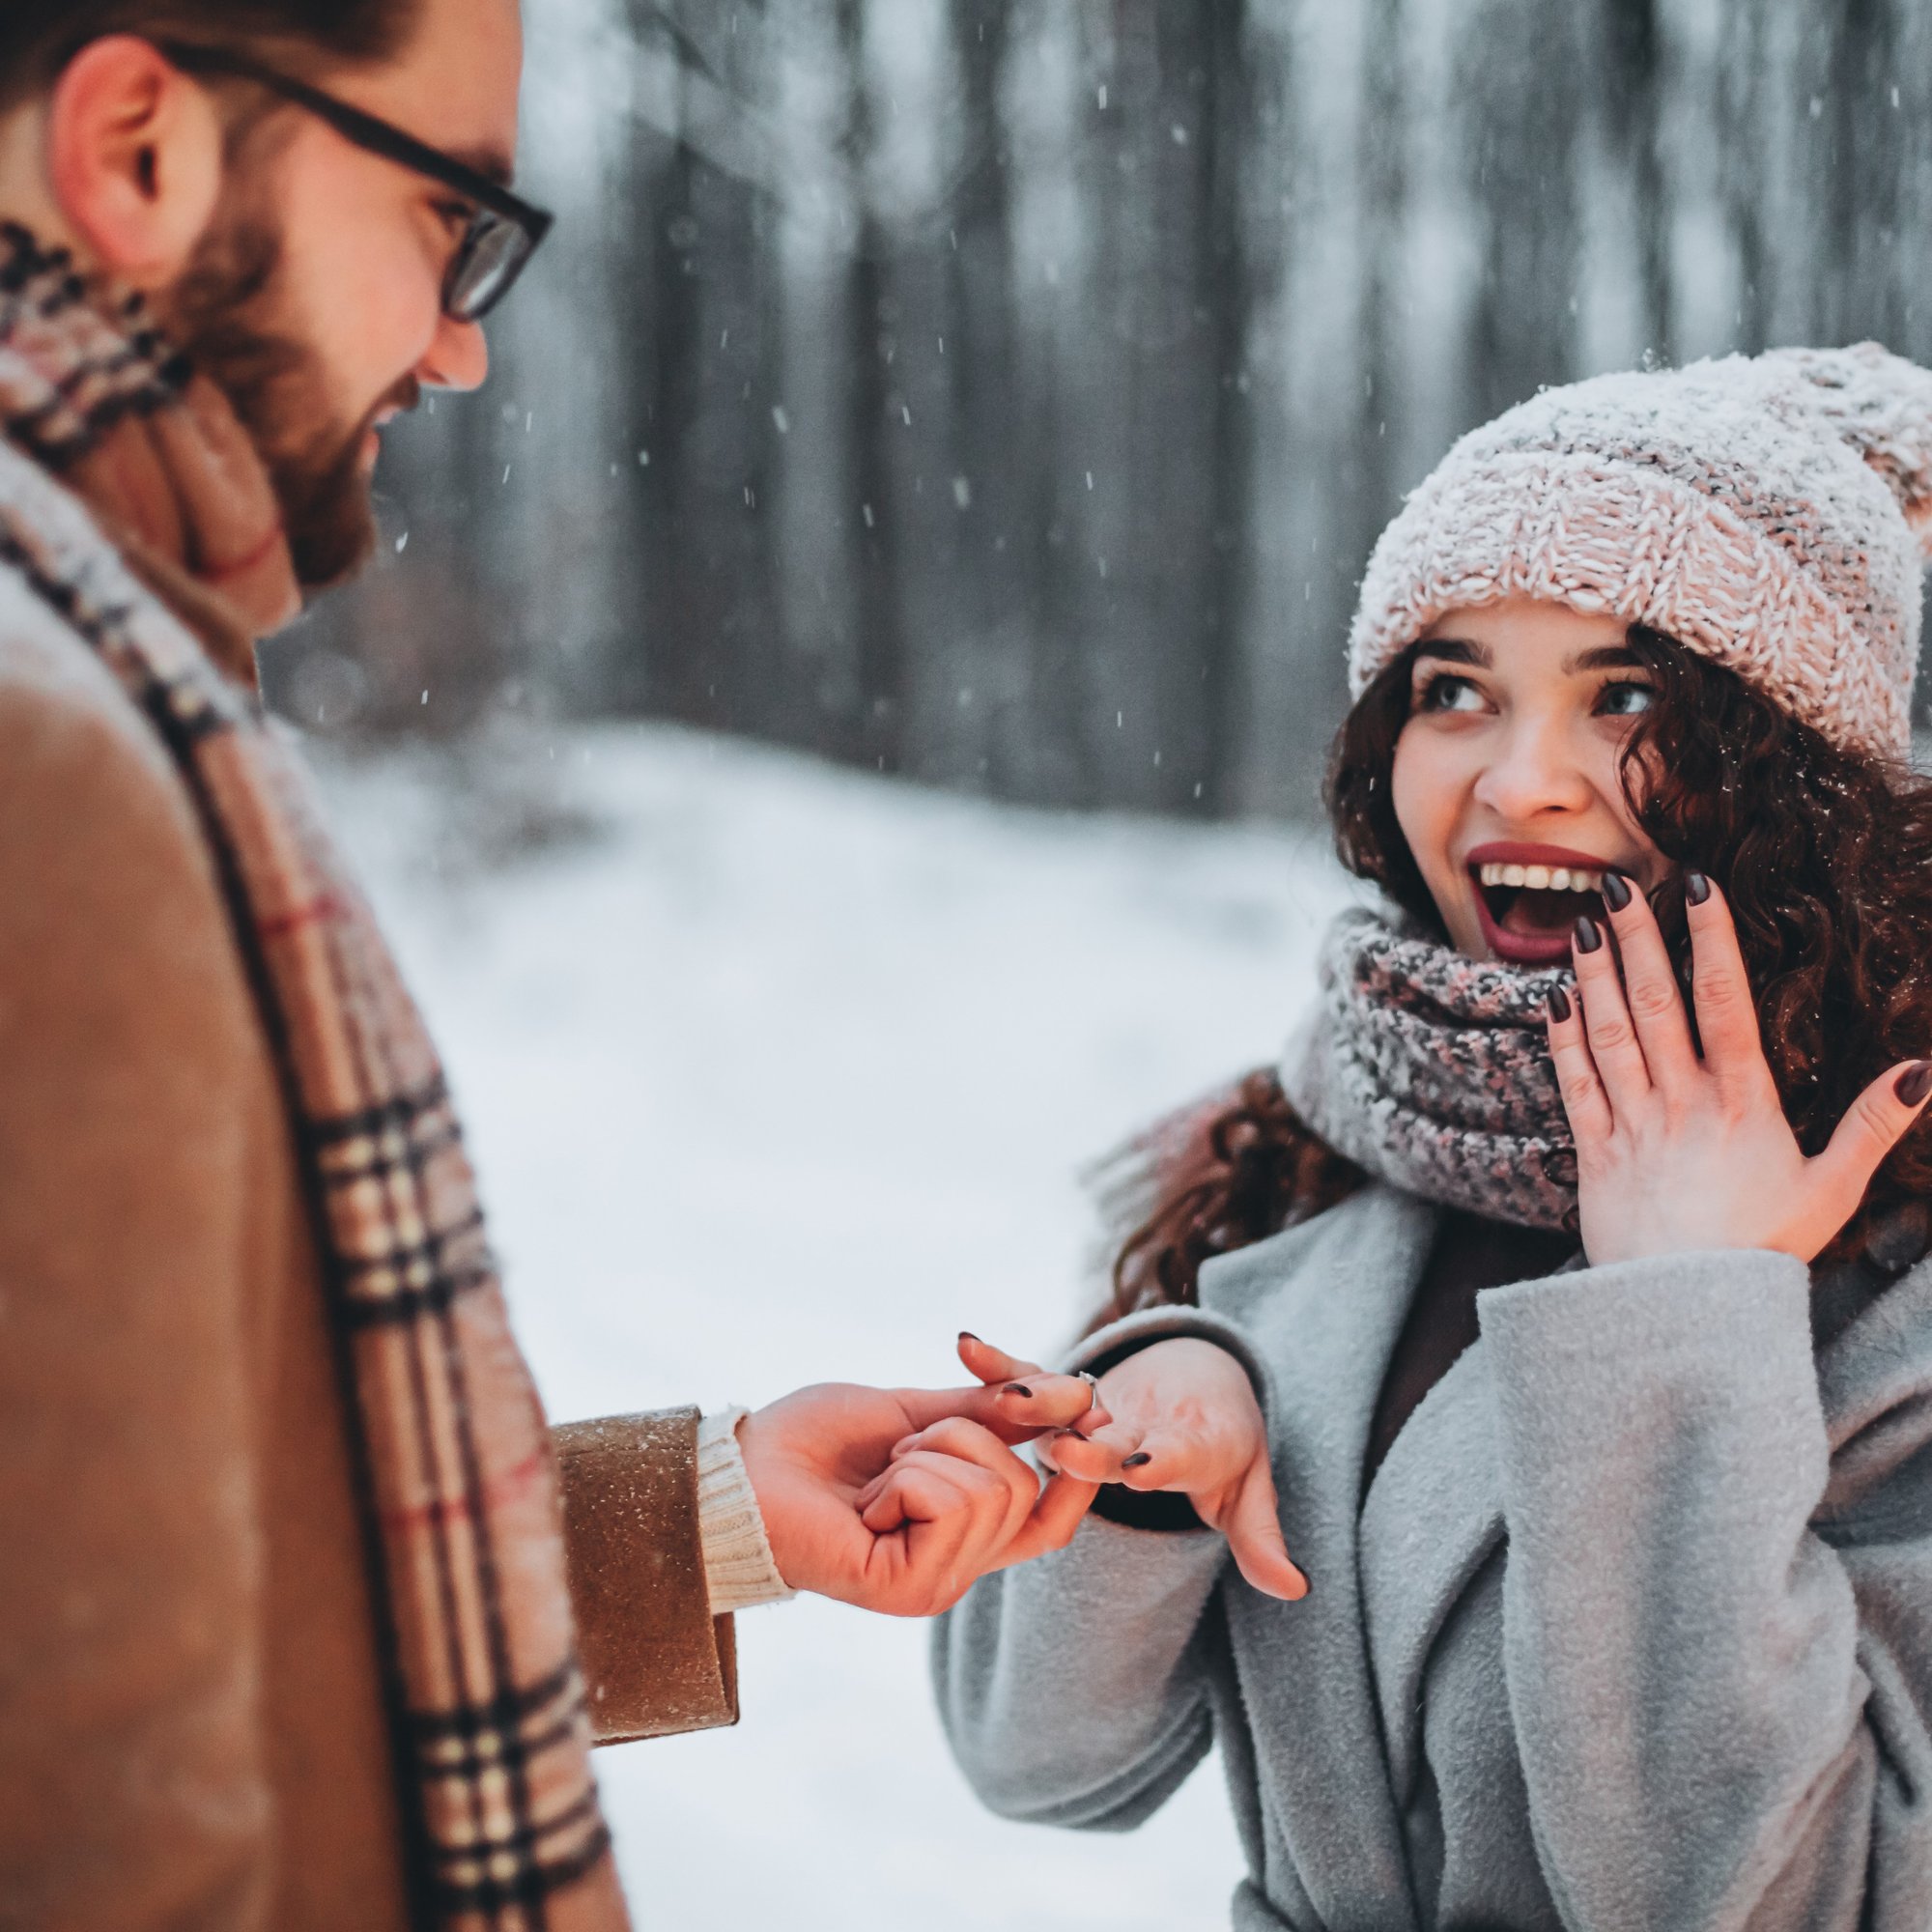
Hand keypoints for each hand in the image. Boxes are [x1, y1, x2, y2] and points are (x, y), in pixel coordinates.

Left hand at [737, 1350, 1102, 1617]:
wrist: (744, 1468)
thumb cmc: (814, 1442)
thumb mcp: (914, 1412)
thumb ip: (987, 1412)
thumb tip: (1070, 1392)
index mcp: (965, 1530)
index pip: (1057, 1516)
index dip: (1081, 1465)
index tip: (1083, 1407)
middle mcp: (962, 1565)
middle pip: (1026, 1483)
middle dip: (964, 1433)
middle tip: (897, 1451)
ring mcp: (940, 1583)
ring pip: (995, 1487)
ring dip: (927, 1454)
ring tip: (877, 1478)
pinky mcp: (913, 1590)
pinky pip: (953, 1501)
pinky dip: (907, 1477)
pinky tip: (866, 1503)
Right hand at [933, 1336, 1306, 1601]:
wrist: (1201, 1378)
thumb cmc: (1222, 1449)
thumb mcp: (1247, 1491)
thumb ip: (1261, 1539)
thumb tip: (1297, 1591)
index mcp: (1188, 1443)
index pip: (1174, 1454)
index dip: (1159, 1459)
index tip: (1140, 1468)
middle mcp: (1141, 1418)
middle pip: (1114, 1432)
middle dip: (1090, 1441)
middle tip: (1066, 1448)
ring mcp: (1101, 1401)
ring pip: (1065, 1399)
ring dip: (1036, 1397)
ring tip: (1006, 1399)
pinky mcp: (1067, 1390)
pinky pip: (1031, 1371)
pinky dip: (1000, 1359)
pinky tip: (965, 1344)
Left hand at [1550, 870, 1931, 1265]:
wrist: (1688, 1317)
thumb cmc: (1762, 1253)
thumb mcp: (1832, 1190)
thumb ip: (1871, 1126)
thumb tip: (1920, 1072)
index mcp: (1743, 1103)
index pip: (1726, 1002)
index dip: (1710, 939)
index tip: (1697, 886)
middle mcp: (1682, 1103)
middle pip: (1656, 1004)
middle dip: (1638, 940)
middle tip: (1619, 883)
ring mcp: (1633, 1125)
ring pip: (1610, 1035)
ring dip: (1594, 976)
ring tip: (1584, 923)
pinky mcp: (1594, 1155)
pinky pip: (1574, 1086)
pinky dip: (1562, 1039)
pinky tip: (1553, 998)